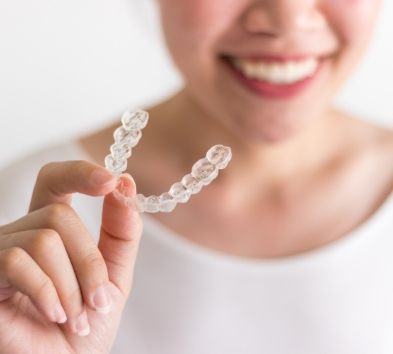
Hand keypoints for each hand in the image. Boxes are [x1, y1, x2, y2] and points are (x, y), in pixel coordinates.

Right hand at [0, 161, 142, 353]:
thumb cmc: (83, 326)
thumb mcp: (113, 277)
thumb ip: (121, 233)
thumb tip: (126, 185)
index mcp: (51, 230)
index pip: (55, 181)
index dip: (79, 173)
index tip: (112, 181)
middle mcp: (21, 234)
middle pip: (59, 216)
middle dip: (89, 261)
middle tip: (99, 301)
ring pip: (43, 239)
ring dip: (71, 285)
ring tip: (76, 318)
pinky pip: (16, 260)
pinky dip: (46, 290)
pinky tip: (54, 315)